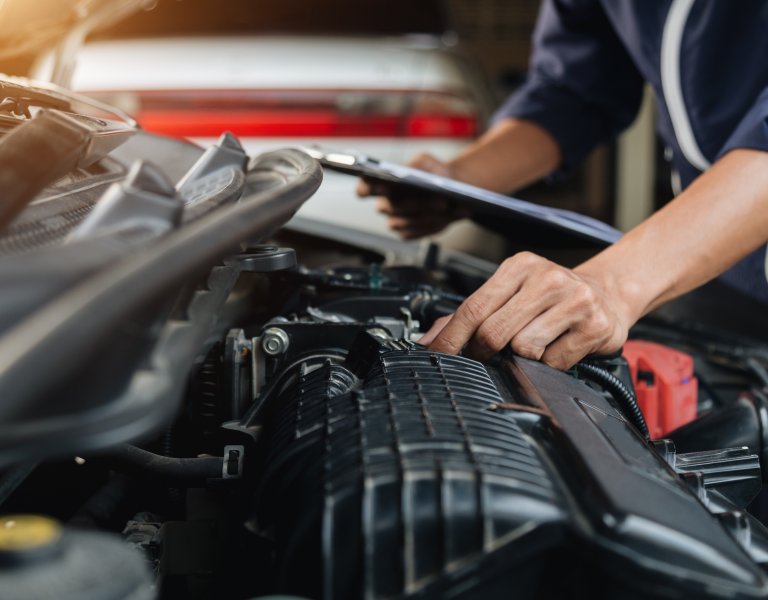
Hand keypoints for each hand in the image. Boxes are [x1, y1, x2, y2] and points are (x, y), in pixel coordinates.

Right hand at [356, 153, 470, 238]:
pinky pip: (417, 232)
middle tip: (437, 199)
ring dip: (427, 215)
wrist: (451, 190)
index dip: (367, 188)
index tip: (383, 185)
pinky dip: (434, 224)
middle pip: (392, 207)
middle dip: (415, 203)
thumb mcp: (426, 160)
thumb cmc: (433, 172)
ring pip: (405, 222)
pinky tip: (450, 216)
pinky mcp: (407, 233)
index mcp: (381, 184)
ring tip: (448, 207)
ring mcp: (395, 221)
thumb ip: (417, 164)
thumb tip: (413, 177)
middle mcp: (384, 204)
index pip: (364, 188)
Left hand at [418, 252, 630, 369]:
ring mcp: (574, 301)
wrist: (609, 291)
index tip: (436, 354)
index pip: (474, 306)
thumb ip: (473, 313)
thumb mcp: (512, 292)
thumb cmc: (551, 296)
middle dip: (485, 351)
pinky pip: (553, 363)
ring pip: (523, 349)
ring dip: (524, 356)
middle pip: (494, 332)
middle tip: (490, 353)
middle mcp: (547, 278)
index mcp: (520, 266)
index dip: (451, 336)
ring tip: (538, 341)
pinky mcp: (594, 326)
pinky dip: (550, 364)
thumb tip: (430, 339)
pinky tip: (559, 346)